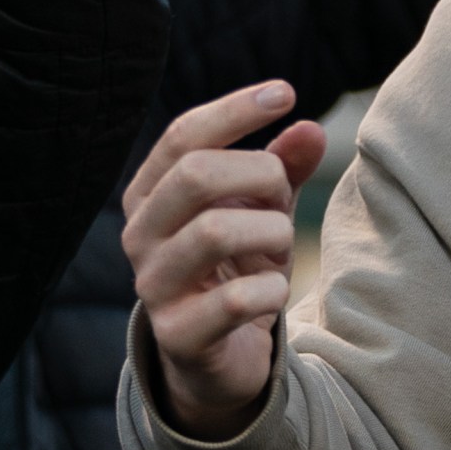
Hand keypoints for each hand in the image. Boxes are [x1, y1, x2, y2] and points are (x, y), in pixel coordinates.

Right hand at [124, 82, 329, 439]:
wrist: (219, 356)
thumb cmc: (237, 267)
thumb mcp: (263, 210)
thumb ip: (282, 167)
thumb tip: (311, 129)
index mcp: (150, 194)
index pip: (182, 135)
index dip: (235, 109)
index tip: (285, 92)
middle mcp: (140, 235)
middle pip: (194, 175)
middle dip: (258, 174)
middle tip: (284, 194)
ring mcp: (153, 287)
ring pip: (214, 232)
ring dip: (271, 232)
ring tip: (282, 248)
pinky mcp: (178, 336)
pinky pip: (235, 300)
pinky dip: (272, 289)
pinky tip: (275, 291)